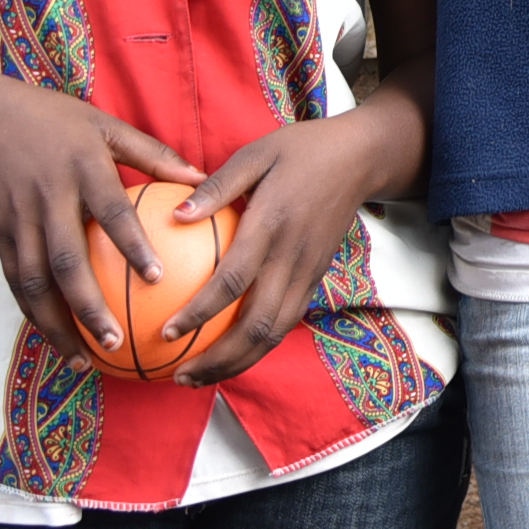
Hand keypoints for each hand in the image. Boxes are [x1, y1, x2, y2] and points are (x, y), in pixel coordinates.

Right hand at [0, 79, 203, 367]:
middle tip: (115, 342)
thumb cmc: (57, 121)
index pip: (110, 211)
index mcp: (83, 168)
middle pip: (66, 261)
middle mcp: (48, 198)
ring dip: (57, 325)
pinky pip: (17, 282)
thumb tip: (203, 180)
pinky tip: (57, 340)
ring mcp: (19, 220)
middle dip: (88, 307)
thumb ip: (154, 154)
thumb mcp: (107, 125)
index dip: (131, 245)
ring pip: (35, 282)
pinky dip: (34, 315)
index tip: (157, 278)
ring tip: (84, 359)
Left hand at [160, 114, 400, 386]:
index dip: (200, 312)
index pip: (234, 280)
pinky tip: (228, 354)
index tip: (167, 332)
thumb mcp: (256, 153)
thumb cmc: (301, 150)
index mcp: (272, 225)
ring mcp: (307, 272)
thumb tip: (174, 216)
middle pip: (257, 325)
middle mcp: (291, 257)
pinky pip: (285, 322)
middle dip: (218, 360)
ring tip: (199, 378)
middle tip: (179, 375)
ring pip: (274, 334)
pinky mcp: (315, 278)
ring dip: (236, 363)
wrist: (361, 158)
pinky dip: (256, 347)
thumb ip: (216, 186)